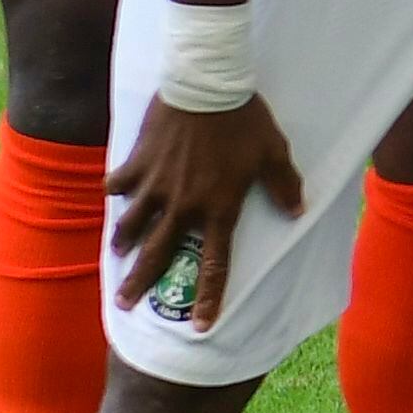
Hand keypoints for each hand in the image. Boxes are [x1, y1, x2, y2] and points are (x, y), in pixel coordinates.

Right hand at [105, 96, 302, 333]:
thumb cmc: (246, 121)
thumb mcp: (274, 153)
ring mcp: (155, 185)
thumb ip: (285, 186)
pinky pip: (118, 184)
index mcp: (219, 208)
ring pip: (131, 223)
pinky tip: (114, 193)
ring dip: (123, 241)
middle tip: (124, 305)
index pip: (216, 264)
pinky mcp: (136, 162)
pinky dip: (116, 190)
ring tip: (117, 252)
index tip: (200, 326)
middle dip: (139, 283)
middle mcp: (182, 205)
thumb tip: (298, 212)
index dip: (209, 298)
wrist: (207, 85)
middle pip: (157, 254)